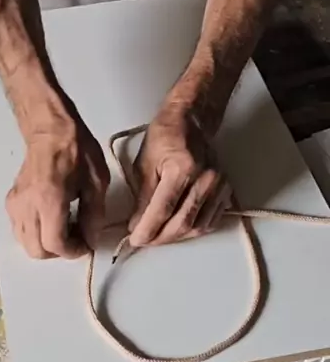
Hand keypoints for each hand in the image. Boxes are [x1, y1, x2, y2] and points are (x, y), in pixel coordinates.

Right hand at [6, 118, 109, 258]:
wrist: (50, 130)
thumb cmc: (76, 151)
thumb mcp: (96, 183)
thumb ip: (94, 216)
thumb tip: (90, 240)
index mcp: (49, 200)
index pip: (55, 244)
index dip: (73, 252)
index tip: (86, 245)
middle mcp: (27, 206)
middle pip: (36, 251)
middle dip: (58, 253)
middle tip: (75, 239)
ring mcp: (15, 205)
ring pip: (25, 243)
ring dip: (45, 245)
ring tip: (64, 230)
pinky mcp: (11, 202)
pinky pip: (20, 230)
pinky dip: (35, 235)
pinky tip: (51, 222)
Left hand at [129, 107, 230, 246]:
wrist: (192, 121)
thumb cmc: (165, 137)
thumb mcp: (145, 164)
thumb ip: (143, 198)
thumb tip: (138, 225)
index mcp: (181, 169)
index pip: (162, 210)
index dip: (147, 230)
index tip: (135, 239)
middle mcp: (204, 179)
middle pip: (182, 224)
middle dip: (160, 238)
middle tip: (144, 240)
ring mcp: (218, 186)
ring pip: (197, 227)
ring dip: (176, 237)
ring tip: (159, 236)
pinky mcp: (226, 190)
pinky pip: (210, 221)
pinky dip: (193, 230)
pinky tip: (178, 228)